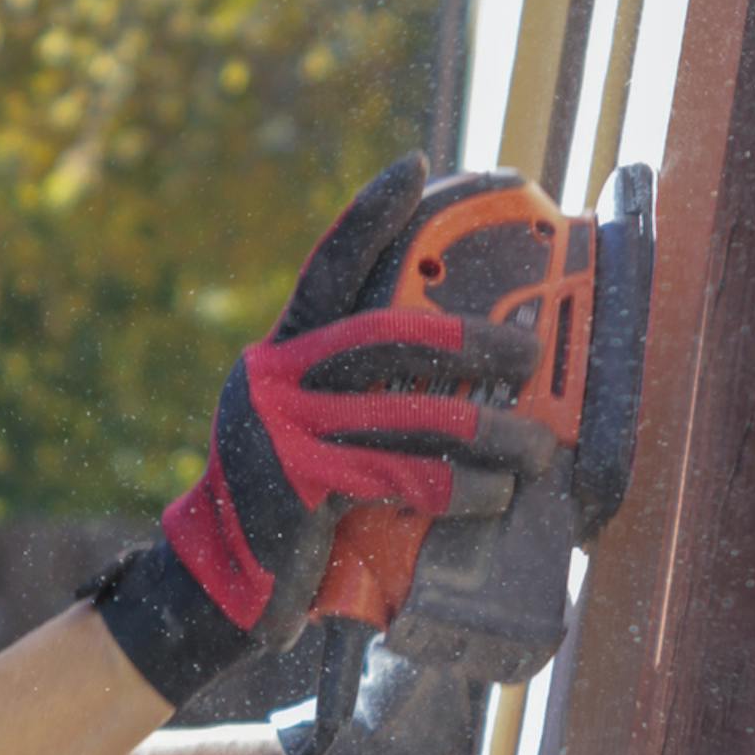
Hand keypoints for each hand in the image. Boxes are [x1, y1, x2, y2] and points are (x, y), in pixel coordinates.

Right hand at [85, 153, 553, 708]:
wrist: (216, 589)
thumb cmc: (284, 510)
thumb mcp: (307, 434)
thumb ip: (354, 396)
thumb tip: (464, 371)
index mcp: (277, 357)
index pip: (328, 269)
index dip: (371, 214)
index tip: (419, 165)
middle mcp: (271, 380)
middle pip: (386, 335)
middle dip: (469, 339)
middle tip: (529, 350)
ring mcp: (281, 433)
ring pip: (410, 413)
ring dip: (488, 431)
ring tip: (538, 448)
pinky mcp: (300, 488)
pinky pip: (403, 476)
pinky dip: (461, 486)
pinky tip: (494, 494)